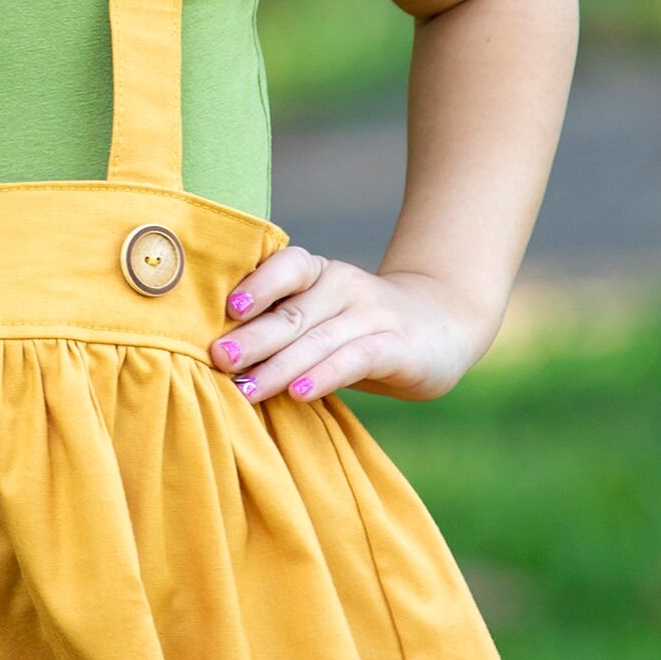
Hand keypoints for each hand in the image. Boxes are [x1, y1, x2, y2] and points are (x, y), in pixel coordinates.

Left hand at [209, 246, 491, 407]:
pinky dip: (326, 374)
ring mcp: (372, 315)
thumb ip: (281, 326)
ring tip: (245, 389)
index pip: (286, 267)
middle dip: (251, 337)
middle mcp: (343, 286)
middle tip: (216, 359)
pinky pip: (355, 358)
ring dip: (278, 366)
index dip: (257, 284)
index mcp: (318, 273)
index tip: (225, 308)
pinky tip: (301, 392)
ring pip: (318, 339)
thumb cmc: (361, 325)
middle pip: (291, 312)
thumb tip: (216, 356)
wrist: (444, 322)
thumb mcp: (322, 315)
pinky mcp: (397, 346)